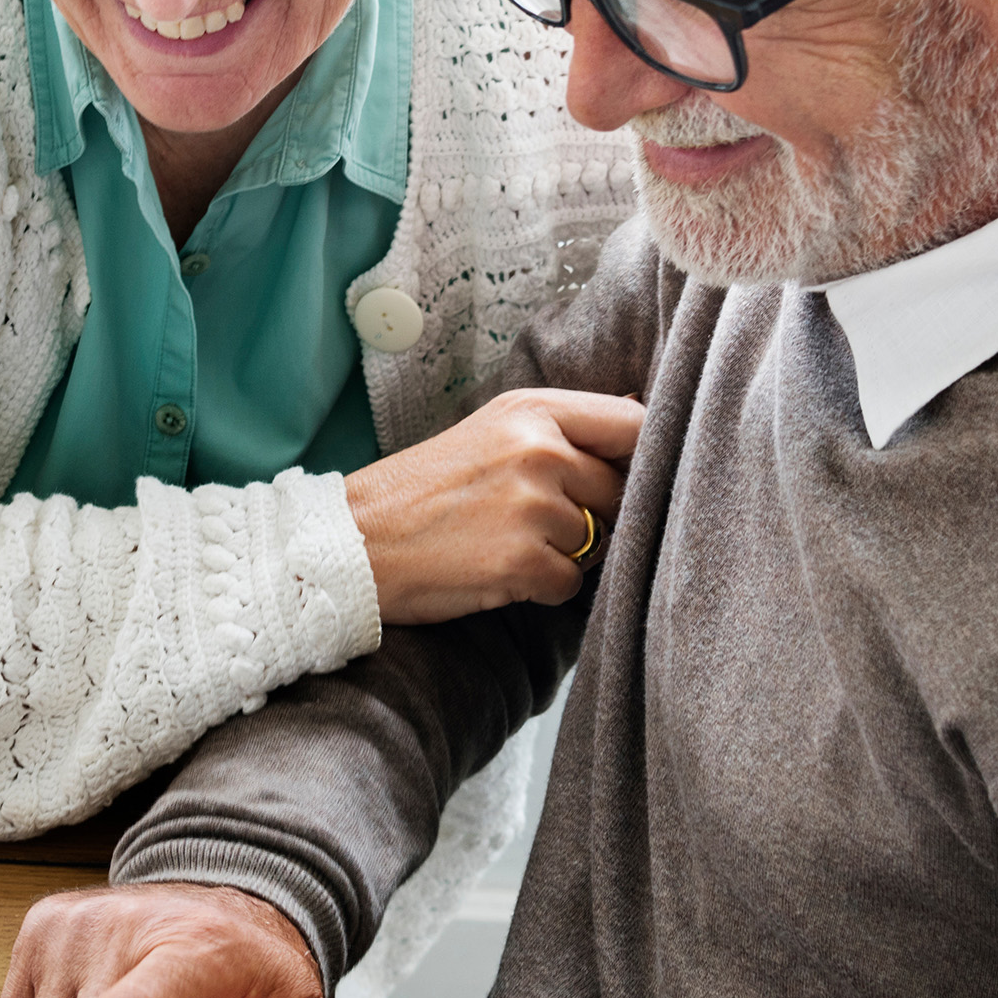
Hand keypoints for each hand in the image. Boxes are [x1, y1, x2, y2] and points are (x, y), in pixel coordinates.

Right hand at [344, 388, 641, 621]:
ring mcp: (530, 506)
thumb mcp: (492, 431)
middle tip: (532, 521)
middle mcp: (537, 450)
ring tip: (502, 542)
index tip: (626, 475)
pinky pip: (570, 583)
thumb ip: (562, 429)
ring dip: (561, 553)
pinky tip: (496, 570)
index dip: (642, 456)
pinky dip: (541, 587)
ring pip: (596, 542)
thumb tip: (639, 414)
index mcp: (532, 410)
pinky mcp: (521, 561)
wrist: (355, 541)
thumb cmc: (423, 490)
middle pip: (620, 491)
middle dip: (593, 514)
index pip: (634, 425)